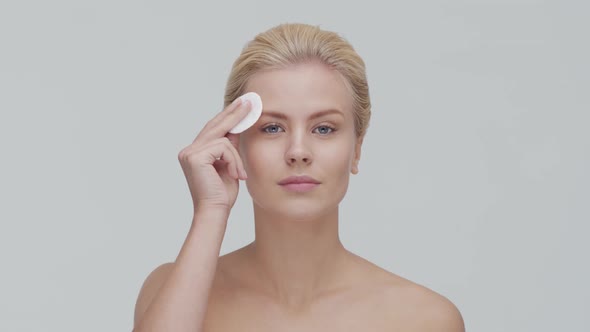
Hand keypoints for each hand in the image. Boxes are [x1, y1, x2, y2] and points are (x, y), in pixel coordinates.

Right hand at [177, 98, 250, 212]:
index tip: (242, 104)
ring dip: (236, 157)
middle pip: (215, 126)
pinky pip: (223, 147)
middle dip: (234, 113)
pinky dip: (233, 160)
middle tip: (249, 100)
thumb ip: (230, 147)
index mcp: (195, 152)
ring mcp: (189, 153)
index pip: (214, 129)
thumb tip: (238, 126)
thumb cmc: (222, 194)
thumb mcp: (230, 164)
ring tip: (238, 174)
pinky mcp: (194, 157)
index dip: (228, 116)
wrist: (215, 212)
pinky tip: (234, 175)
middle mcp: (189, 150)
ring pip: (223, 139)